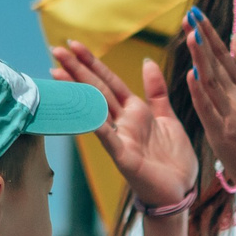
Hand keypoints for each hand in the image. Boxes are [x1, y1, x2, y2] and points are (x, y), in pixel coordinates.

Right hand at [52, 40, 197, 211]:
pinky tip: (83, 110)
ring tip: (58, 73)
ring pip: (96, 109)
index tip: (73, 44)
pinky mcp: (124, 158)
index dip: (93, 62)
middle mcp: (123, 123)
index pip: (109, 81)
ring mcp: (121, 139)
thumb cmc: (173, 159)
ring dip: (77, 91)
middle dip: (77, 69)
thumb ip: (156, 91)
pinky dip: (97, 124)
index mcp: (135, 111)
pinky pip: (108, 138)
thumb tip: (147, 62)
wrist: (180, 191)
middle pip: (97, 90)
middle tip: (55, 49)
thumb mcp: (167, 118)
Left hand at [183, 9, 235, 206]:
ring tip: (191, 35)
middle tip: (190, 16)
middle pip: (218, 63)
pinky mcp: (222, 132)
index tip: (196, 15)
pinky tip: (191, 74)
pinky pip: (209, 109)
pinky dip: (200, 91)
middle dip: (203, 38)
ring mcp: (230, 113)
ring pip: (213, 81)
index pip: (225, 55)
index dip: (211, 34)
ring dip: (202, 57)